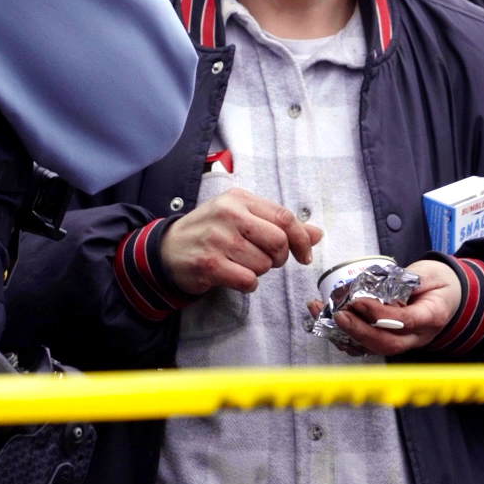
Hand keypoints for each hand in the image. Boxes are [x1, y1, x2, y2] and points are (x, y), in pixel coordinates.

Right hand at [159, 187, 321, 294]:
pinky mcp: (209, 264)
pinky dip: (247, 284)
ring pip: (263, 264)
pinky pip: (247, 280)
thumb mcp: (242, 217)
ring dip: (259, 271)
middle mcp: (229, 214)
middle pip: (278, 241)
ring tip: (241, 264)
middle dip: (279, 258)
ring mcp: (218, 239)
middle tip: (266, 260)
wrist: (167, 250)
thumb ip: (278, 224)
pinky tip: (235, 276)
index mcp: (239, 199)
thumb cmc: (210, 231)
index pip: (284, 217)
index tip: (304, 254)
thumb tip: (316, 234)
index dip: (301, 239)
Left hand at [313, 258, 459, 356]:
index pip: (404, 321)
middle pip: (387, 343)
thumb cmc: (440, 283)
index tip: (358, 300)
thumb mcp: (430, 273)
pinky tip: (328, 322)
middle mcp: (418, 336)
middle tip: (339, 314)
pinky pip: (368, 345)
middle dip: (359, 331)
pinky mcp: (391, 340)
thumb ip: (408, 280)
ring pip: (375, 348)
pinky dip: (346, 337)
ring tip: (324, 315)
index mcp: (432, 317)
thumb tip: (378, 285)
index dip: (379, 314)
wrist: (450, 295)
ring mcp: (405, 342)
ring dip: (347, 335)